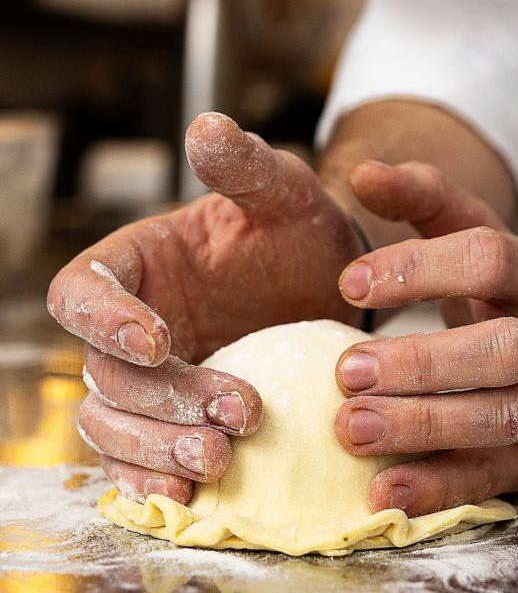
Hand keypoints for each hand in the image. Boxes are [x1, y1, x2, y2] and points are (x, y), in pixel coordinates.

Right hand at [48, 113, 363, 502]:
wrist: (330, 284)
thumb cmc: (298, 232)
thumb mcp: (282, 194)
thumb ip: (245, 167)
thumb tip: (208, 125)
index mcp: (135, 265)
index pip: (83, 290)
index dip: (105, 320)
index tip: (158, 340)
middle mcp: (129, 325)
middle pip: (105, 373)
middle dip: (162, 399)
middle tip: (235, 414)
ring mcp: (149, 379)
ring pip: (115, 424)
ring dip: (158, 448)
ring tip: (220, 461)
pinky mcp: (173, 421)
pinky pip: (143, 458)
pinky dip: (157, 479)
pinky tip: (194, 496)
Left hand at [332, 162, 517, 515]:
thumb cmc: (510, 303)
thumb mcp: (479, 242)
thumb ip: (426, 202)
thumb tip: (364, 173)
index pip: (490, 259)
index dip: (423, 268)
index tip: (350, 281)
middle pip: (502, 348)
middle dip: (424, 362)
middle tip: (347, 370)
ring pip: (500, 416)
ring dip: (426, 426)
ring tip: (353, 429)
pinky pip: (494, 475)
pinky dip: (440, 486)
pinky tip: (386, 492)